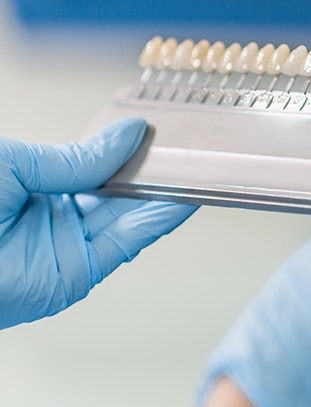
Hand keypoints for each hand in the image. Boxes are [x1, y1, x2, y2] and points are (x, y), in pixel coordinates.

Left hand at [0, 117, 195, 328]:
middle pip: (121, 192)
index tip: (164, 131)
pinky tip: (177, 197)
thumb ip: (77, 158)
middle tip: (192, 149)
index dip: (132, 150)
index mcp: (37, 185)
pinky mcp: (73, 275)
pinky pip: (124, 243)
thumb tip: (130, 134)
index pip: (98, 167)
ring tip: (196, 167)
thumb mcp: (15, 163)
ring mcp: (66, 247)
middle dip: (157, 171)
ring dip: (165, 194)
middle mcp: (56, 217)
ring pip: (130, 217)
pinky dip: (155, 221)